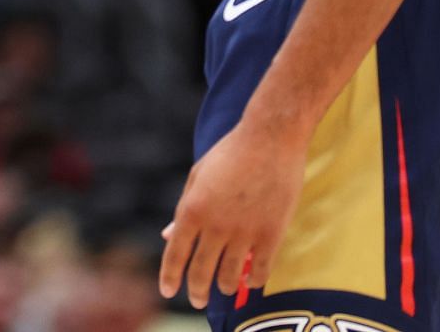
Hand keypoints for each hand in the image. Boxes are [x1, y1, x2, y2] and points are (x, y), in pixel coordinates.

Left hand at [159, 119, 307, 308]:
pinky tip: (250, 281)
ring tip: (224, 289)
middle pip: (201, 272)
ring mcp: (245, 232)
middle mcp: (216, 225)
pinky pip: (260, 270)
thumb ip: (184, 208)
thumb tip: (168, 236)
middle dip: (197, 292)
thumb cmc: (230, 153)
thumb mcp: (198, 176)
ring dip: (225, 288)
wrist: (270, 139)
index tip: (167, 292)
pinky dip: (254, 281)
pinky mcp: (271, 234)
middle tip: (197, 301)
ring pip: (231, 277)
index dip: (170, 277)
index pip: (175, 254)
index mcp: (193, 209)